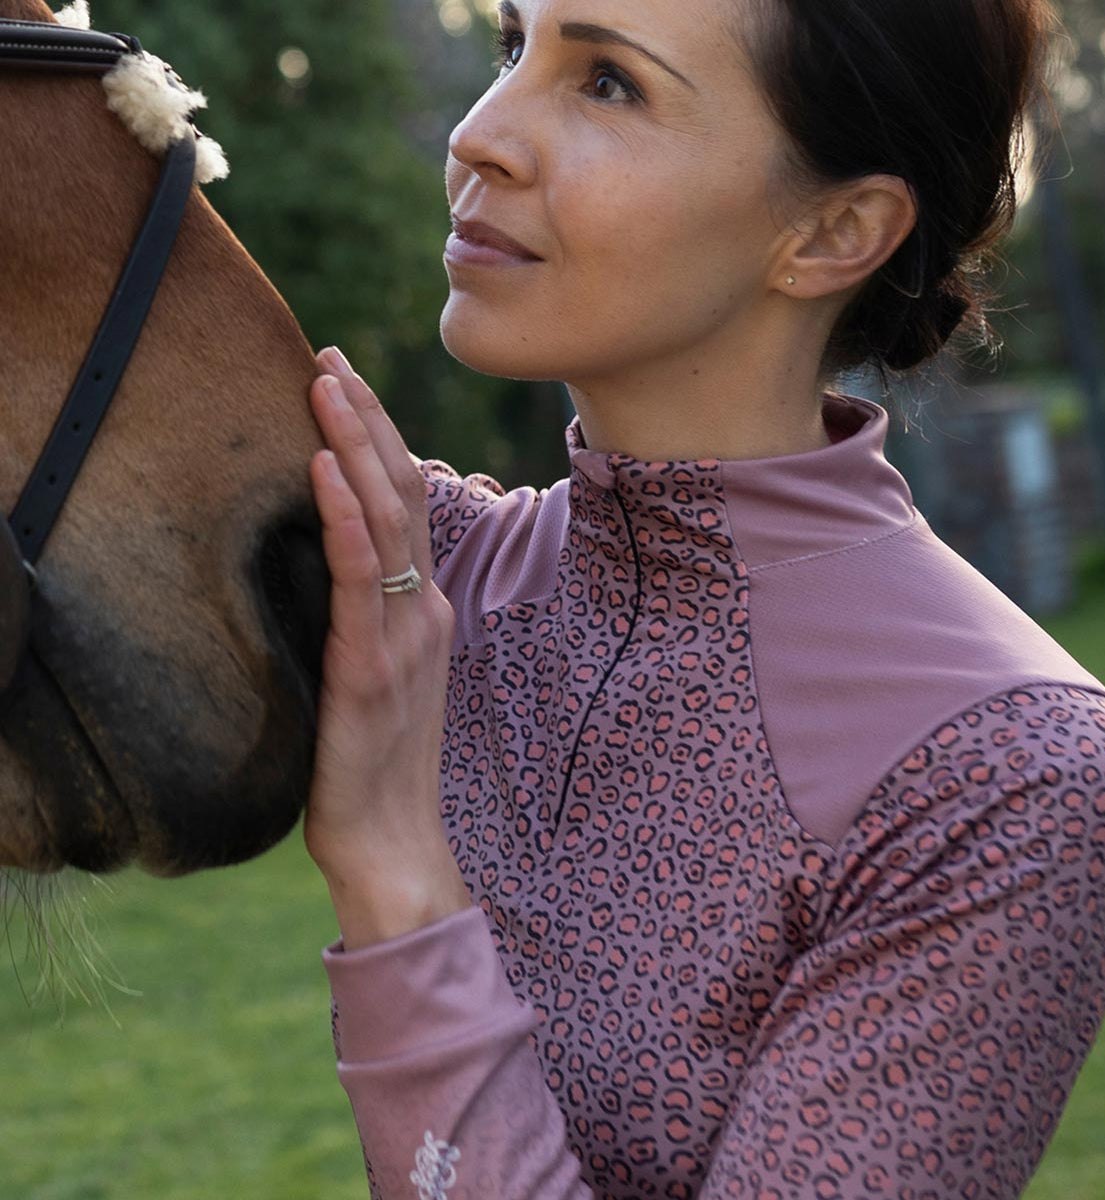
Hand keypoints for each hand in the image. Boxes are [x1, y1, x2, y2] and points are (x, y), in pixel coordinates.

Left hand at [304, 348, 470, 946]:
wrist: (395, 844)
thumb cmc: (378, 767)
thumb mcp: (379, 676)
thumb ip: (368, 618)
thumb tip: (334, 568)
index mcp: (423, 610)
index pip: (402, 505)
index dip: (374, 440)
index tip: (343, 383)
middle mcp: (422, 611)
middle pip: (401, 493)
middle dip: (366, 419)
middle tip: (331, 355)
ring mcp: (403, 637)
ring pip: (387, 520)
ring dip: (356, 445)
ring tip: (329, 382)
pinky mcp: (371, 668)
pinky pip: (361, 582)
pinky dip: (346, 520)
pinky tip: (324, 472)